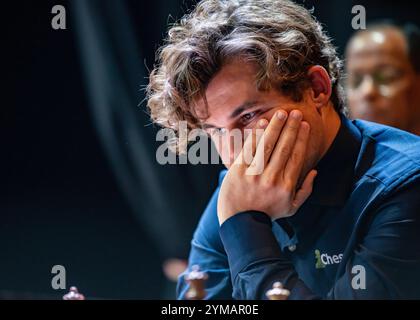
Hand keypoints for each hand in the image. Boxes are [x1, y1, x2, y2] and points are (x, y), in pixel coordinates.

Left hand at [217, 109, 316, 224]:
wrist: (240, 223)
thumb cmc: (267, 214)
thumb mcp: (291, 208)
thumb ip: (306, 191)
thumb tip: (315, 171)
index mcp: (286, 186)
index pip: (296, 156)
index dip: (301, 138)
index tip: (304, 125)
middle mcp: (272, 178)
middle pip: (284, 147)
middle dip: (291, 128)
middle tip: (295, 112)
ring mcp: (254, 174)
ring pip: (267, 145)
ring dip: (275, 126)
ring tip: (281, 113)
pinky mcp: (238, 171)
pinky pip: (249, 149)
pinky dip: (256, 135)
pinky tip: (263, 123)